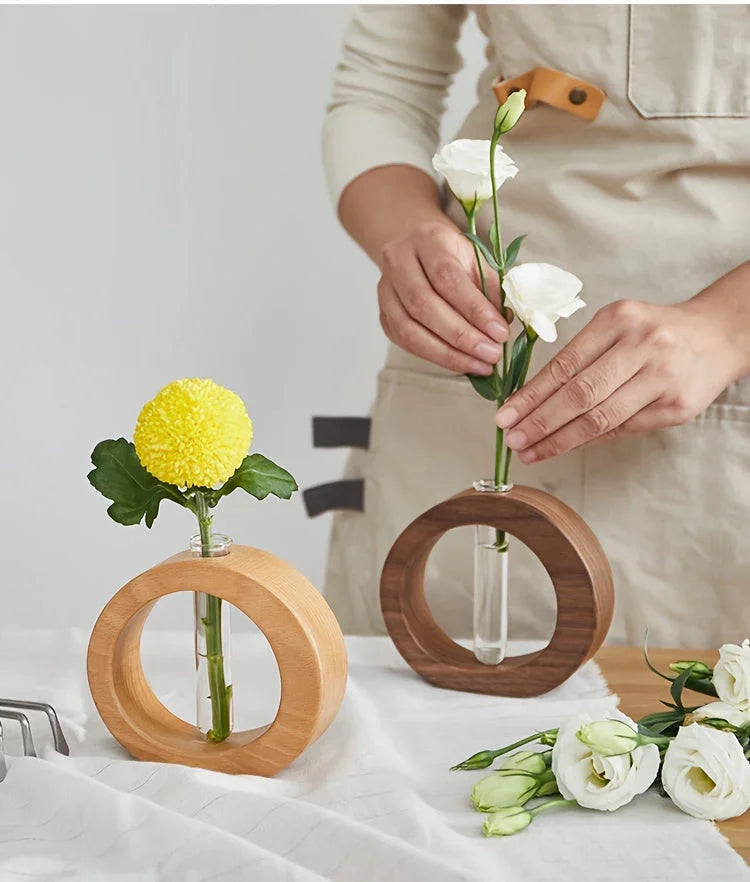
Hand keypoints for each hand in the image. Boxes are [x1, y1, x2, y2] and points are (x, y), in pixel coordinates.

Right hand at [378, 220, 508, 375]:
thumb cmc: (452, 256)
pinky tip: (459, 363)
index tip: (500, 332)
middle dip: (461, 336)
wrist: (417, 250)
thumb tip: (503, 324)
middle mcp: (399, 261)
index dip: (475, 309)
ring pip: (409, 329)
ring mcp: (385, 290)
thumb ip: (491, 288)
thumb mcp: (476, 260)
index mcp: (427, 240)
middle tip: (491, 354)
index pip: (448, 278)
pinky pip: (405, 342)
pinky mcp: (383, 315)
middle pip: (424, 305)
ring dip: (447, 353)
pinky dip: (434, 356)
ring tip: (479, 365)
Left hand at [496, 277, 749, 463]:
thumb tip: (531, 401)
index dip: (531, 395)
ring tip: (530, 450)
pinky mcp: (676, 407)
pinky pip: (623, 429)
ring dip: (559, 439)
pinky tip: (565, 445)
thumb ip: (581, 358)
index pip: (565, 364)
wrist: (718, 336)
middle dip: (539, 421)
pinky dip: (589, 440)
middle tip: (512, 439)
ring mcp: (662, 378)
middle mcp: (642, 346)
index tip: (505, 415)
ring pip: (601, 418)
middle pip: (580, 394)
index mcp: (619, 320)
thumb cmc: (655, 332)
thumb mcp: (617, 326)